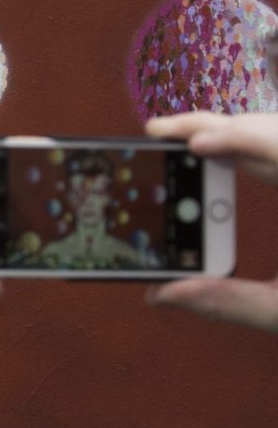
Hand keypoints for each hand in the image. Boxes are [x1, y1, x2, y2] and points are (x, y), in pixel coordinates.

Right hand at [144, 111, 277, 331]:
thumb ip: (232, 301)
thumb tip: (167, 294)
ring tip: (185, 144)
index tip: (192, 145)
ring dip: (233, 133)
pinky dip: (256, 148)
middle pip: (274, 129)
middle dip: (216, 126)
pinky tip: (227, 160)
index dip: (235, 136)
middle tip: (160, 134)